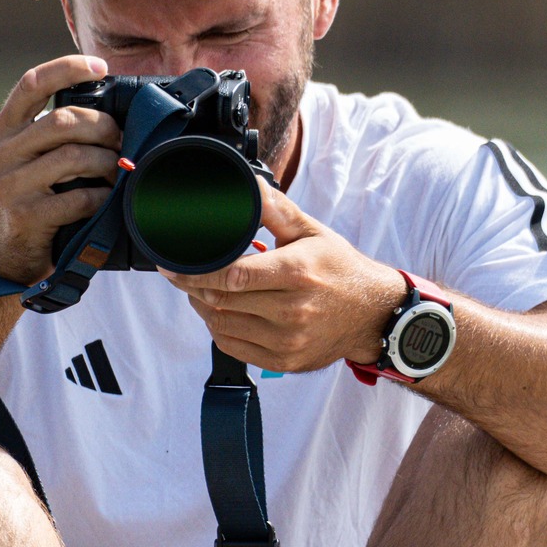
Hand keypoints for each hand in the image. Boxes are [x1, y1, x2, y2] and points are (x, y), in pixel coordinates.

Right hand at [0, 56, 120, 284]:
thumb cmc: (20, 205)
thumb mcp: (18, 162)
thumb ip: (44, 135)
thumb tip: (101, 112)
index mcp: (2, 131)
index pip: (32, 83)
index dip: (68, 68)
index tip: (100, 67)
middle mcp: (2, 153)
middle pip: (64, 121)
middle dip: (103, 127)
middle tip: (121, 140)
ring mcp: (12, 185)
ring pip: (74, 156)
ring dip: (107, 162)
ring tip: (117, 171)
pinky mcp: (27, 216)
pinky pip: (78, 198)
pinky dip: (101, 198)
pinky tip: (106, 200)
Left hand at [163, 182, 407, 371]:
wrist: (372, 314)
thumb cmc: (341, 269)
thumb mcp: (312, 232)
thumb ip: (274, 209)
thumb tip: (247, 185)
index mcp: (296, 273)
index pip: (232, 276)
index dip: (196, 272)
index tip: (174, 265)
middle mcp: (291, 311)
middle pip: (221, 301)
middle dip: (194, 287)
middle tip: (183, 274)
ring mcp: (287, 341)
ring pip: (222, 326)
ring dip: (204, 308)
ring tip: (203, 290)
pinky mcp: (285, 361)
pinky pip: (234, 348)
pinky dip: (219, 330)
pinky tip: (222, 313)